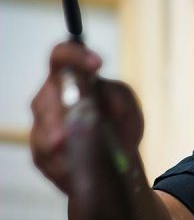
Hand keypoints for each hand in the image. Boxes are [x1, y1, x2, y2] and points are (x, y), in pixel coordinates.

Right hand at [30, 41, 143, 194]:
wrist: (118, 160)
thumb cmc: (120, 123)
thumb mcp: (128, 106)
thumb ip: (118, 97)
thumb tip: (100, 96)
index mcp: (71, 76)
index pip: (62, 55)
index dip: (75, 56)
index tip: (98, 64)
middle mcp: (50, 97)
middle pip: (47, 97)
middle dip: (63, 107)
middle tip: (81, 115)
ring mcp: (41, 126)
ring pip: (44, 129)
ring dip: (61, 138)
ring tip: (74, 144)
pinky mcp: (40, 153)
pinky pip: (47, 156)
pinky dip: (64, 160)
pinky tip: (77, 164)